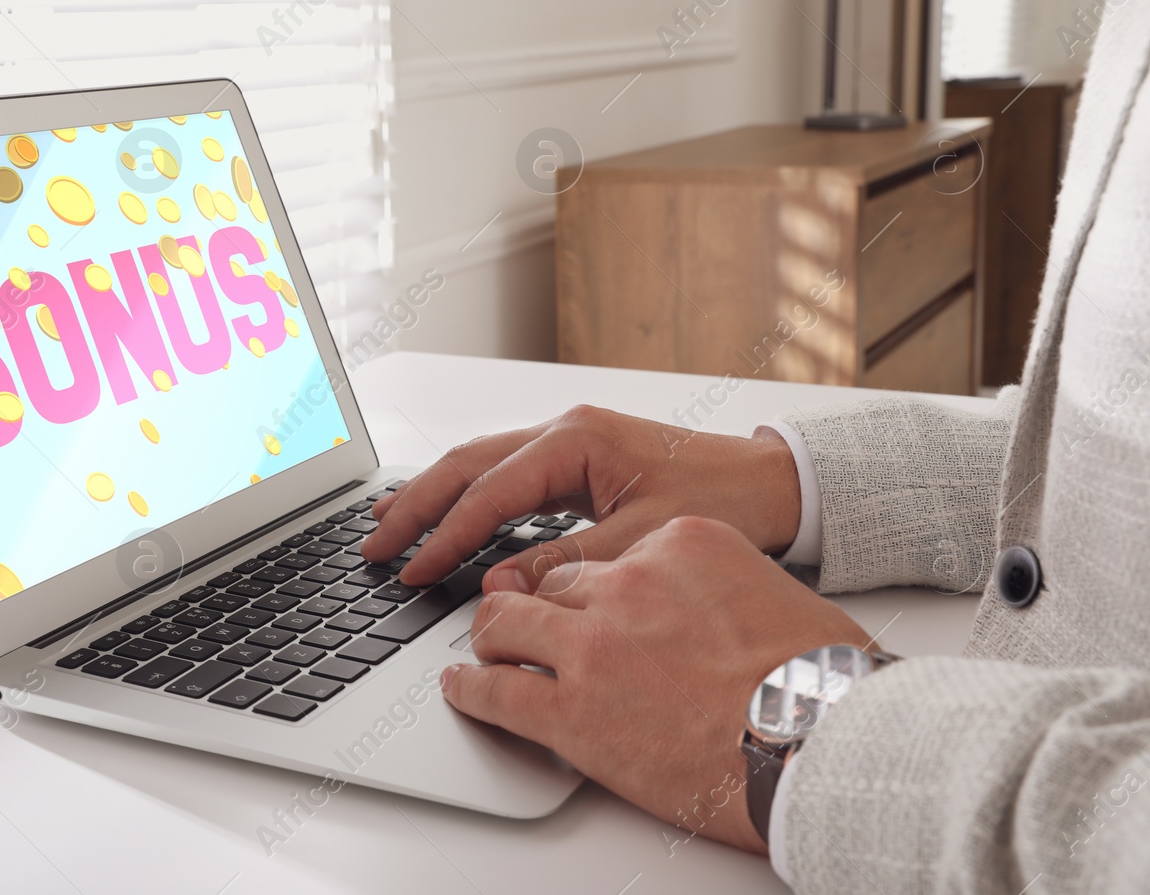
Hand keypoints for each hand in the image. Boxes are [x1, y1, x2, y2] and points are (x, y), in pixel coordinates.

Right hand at [360, 405, 801, 588]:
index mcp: (575, 439)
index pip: (487, 493)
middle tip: (372, 545)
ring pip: (480, 464)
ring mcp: (569, 440)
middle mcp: (564, 430)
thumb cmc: (726, 498)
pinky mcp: (577, 458)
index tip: (411, 570)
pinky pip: (505, 475)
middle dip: (416, 506)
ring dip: (434, 496)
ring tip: (387, 522)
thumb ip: (568, 562)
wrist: (777, 482)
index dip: (444, 536)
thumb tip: (504, 585)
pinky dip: (469, 497)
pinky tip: (448, 514)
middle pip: (466, 465)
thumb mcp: (642, 539)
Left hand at [440, 516, 873, 852]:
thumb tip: (713, 614)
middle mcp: (627, 584)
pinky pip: (496, 690)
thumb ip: (722, 588)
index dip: (590, 588)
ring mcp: (593, 645)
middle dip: (533, 606)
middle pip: (551, 585)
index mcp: (680, 544)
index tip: (588, 604)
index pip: (606, 557)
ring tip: (483, 651)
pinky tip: (462, 688)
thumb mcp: (773, 595)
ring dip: (490, 635)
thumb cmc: (821, 681)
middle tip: (520, 624)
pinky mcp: (571, 710)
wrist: (824, 741)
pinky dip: (469, 689)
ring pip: (506, 621)